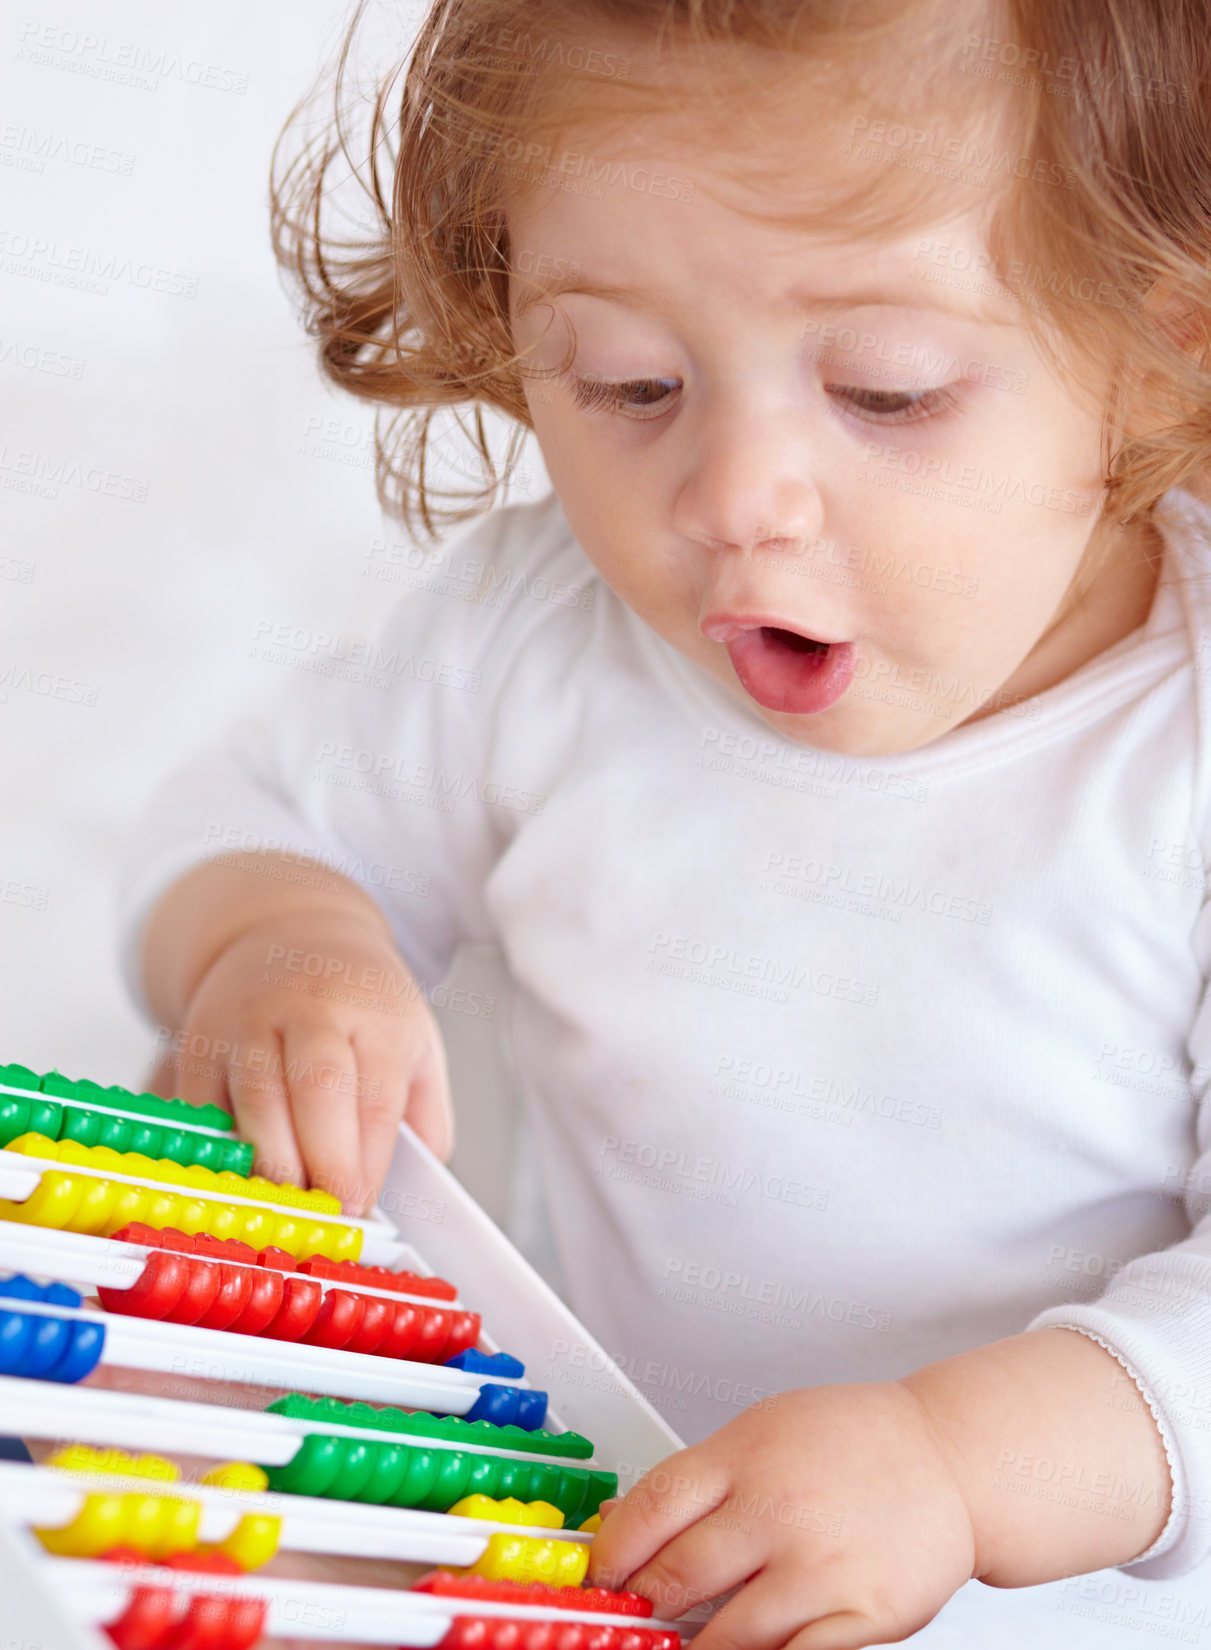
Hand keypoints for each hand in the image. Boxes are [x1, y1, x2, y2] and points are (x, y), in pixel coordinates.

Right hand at [146, 907, 452, 1213]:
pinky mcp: (201, 1043)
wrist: (288, 932)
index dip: (367, 1158)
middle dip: (324, 1163)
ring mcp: (250, 1023)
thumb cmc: (358, 1003)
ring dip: (271, 1166)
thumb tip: (415, 1187)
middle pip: (317, 1088)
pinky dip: (222, 1152)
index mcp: (375, 1014)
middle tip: (329, 1214)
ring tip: (288, 1207)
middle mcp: (311, 1010)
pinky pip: (205, 1109)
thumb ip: (423, 1113)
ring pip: (255, 1100)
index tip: (363, 1206)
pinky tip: (242, 1181)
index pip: (376, 1094)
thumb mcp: (413, 1040)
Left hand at [587, 1383, 975, 1649]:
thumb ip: (705, 1478)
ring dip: (695, 1647)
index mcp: (748, 1455)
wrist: (950, 1460)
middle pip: (679, 1575)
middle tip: (636, 1612)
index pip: (652, 1507)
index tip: (602, 1574)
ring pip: (728, 1635)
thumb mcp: (766, 1429)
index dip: (613, 1551)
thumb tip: (629, 1525)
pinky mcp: (863, 1616)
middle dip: (646, 1604)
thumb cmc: (855, 1443)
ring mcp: (820, 1568)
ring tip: (687, 1640)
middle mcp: (779, 1509)